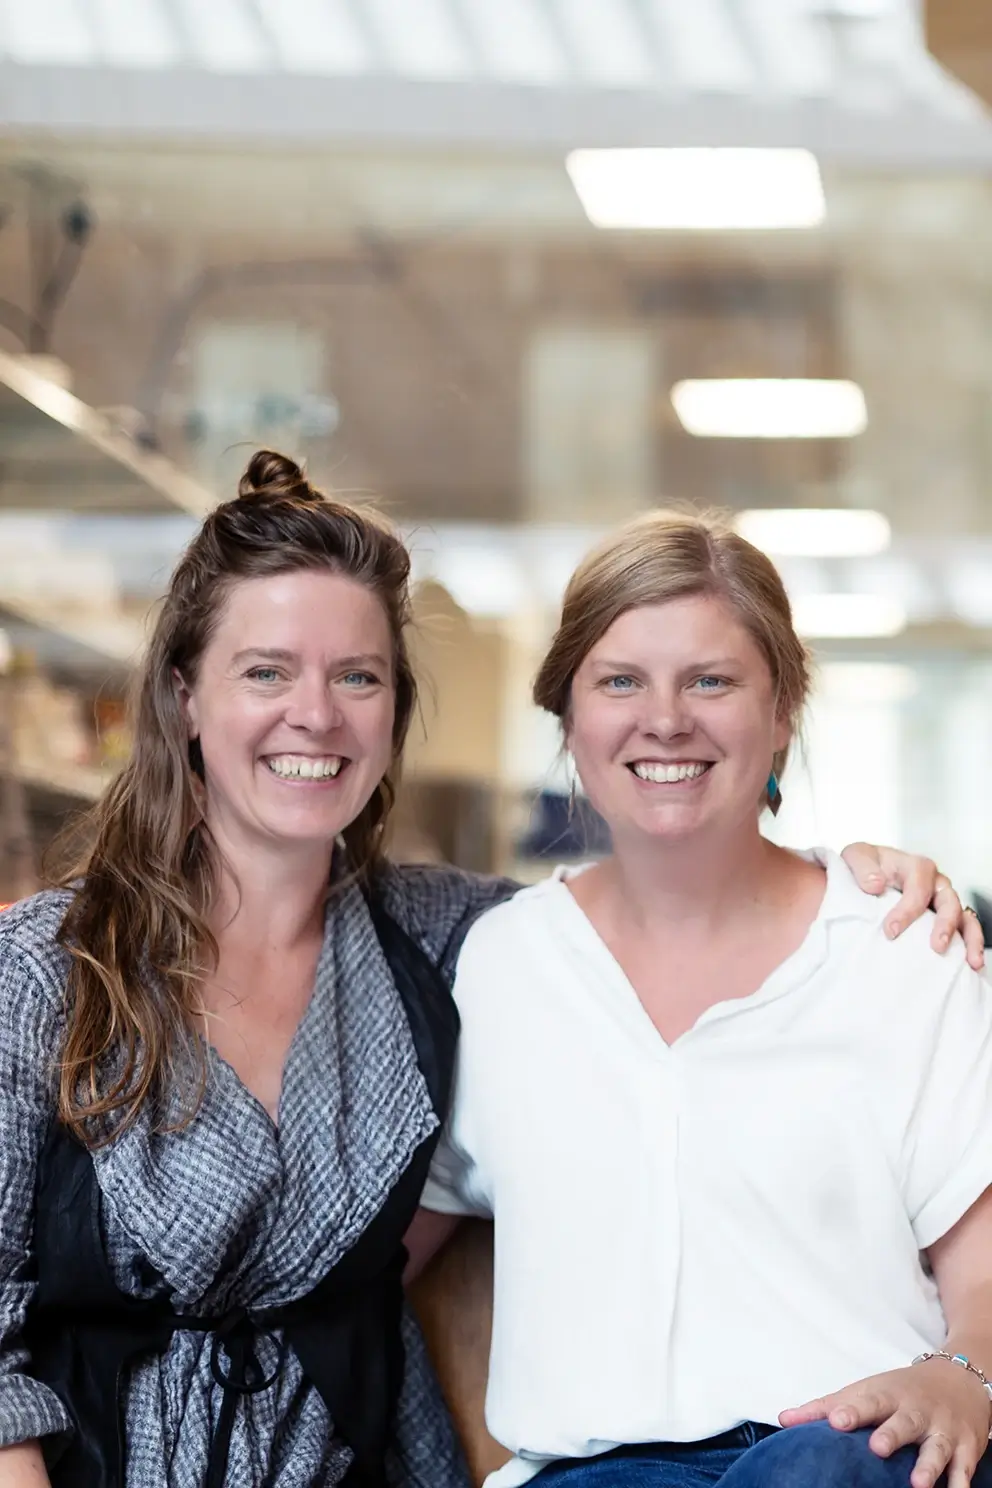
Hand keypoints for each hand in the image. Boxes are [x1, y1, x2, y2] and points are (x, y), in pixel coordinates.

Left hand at [780, 1361, 990, 1487]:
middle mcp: (915, 1410)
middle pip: (903, 1421)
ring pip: (936, 1446)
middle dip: (891, 1434)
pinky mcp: (967, 1445)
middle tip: (877, 1448)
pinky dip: (962, 1481)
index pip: (866, 1401)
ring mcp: (943, 1428)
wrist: (959, 1376)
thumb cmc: (900, 1390)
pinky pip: (965, 1466)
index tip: (835, 1421)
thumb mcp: (865, 1391)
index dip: (851, 1411)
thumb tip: (783, 1419)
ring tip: (917, 1484)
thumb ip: (825, 1407)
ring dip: (928, 1465)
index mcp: (886, 1395)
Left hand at [841, 843, 984, 970]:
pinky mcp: (945, 916)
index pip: (918, 888)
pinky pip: (966, 929)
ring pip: (964, 916)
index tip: (891, 931)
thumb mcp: (856, 857)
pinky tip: (971, 964)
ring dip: (970, 938)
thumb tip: (875, 884)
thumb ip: (863, 868)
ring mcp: (943, 899)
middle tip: (937, 947)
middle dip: (945, 925)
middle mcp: (935, 882)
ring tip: (971, 961)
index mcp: (915, 866)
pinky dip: (971, 945)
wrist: (866, 873)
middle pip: (948, 901)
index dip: (907, 910)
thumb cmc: (866, 866)